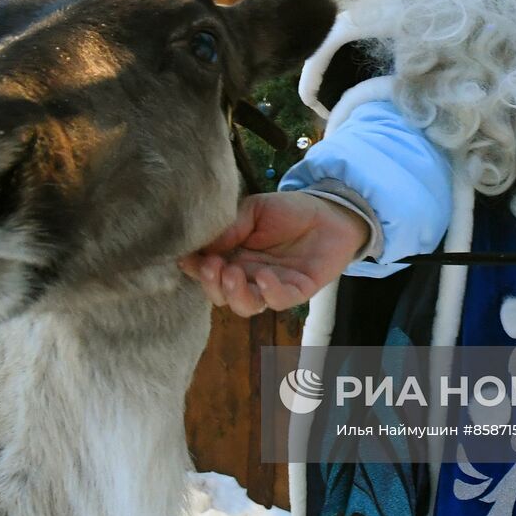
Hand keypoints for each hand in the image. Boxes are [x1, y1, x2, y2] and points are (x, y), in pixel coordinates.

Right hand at [178, 191, 369, 316]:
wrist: (329, 212)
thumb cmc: (288, 211)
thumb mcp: (254, 209)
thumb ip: (231, 226)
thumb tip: (204, 245)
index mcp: (232, 257)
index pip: (205, 271)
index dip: (194, 268)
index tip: (186, 258)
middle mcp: (247, 276)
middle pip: (220, 295)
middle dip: (210, 284)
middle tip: (211, 266)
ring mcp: (271, 287)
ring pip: (245, 306)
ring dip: (234, 294)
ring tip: (231, 273)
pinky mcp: (297, 291)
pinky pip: (279, 301)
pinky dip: (269, 292)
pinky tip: (264, 275)